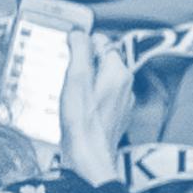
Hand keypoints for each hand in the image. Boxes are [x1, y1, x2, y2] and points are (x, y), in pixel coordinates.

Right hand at [59, 40, 140, 183]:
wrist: (90, 159)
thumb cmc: (82, 122)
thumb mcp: (76, 79)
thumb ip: (80, 51)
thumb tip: (80, 33)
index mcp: (119, 72)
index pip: (102, 42)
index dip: (82, 46)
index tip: (67, 55)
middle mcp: (127, 85)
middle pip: (102, 61)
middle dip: (82, 64)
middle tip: (65, 76)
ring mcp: (123, 102)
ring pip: (101, 79)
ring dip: (84, 81)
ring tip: (69, 94)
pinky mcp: (116, 116)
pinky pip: (102, 97)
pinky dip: (88, 97)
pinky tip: (76, 108)